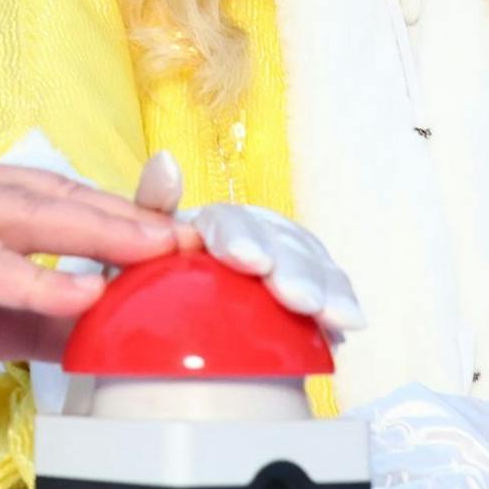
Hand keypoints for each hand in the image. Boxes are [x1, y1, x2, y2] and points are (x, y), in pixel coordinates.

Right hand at [0, 150, 185, 378]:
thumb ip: (25, 314)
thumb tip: (93, 333)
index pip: (68, 198)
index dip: (131, 214)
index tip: (190, 235)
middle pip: (65, 197)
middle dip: (136, 219)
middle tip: (200, 240)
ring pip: (33, 215)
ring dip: (101, 234)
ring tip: (160, 252)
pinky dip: (32, 277)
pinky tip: (76, 292)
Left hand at [133, 151, 363, 343]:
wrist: (172, 316)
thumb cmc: (156, 273)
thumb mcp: (142, 243)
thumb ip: (152, 206)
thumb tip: (165, 162)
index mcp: (216, 223)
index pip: (229, 222)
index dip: (241, 238)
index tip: (250, 261)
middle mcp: (257, 234)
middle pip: (280, 243)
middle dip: (293, 270)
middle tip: (299, 299)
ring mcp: (285, 263)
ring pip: (311, 266)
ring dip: (326, 289)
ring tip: (336, 318)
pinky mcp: (305, 296)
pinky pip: (328, 294)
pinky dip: (339, 306)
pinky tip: (346, 326)